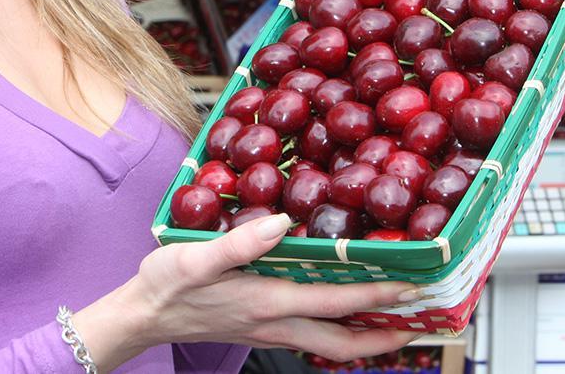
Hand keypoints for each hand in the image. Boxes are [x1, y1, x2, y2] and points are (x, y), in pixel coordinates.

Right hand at [74, 213, 421, 369]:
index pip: (338, 304)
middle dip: (388, 338)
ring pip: (332, 344)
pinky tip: (341, 310)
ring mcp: (269, 331)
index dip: (380, 298)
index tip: (414, 289)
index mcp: (268, 303)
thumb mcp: (195, 256)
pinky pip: (312, 336)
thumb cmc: (165, 284)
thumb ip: (240, 241)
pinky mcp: (260, 329)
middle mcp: (276, 324)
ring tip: (395, 318)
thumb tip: (280, 221)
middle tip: (423, 323)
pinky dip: (338, 329)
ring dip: (367, 336)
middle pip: (345, 344)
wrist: (141, 316)